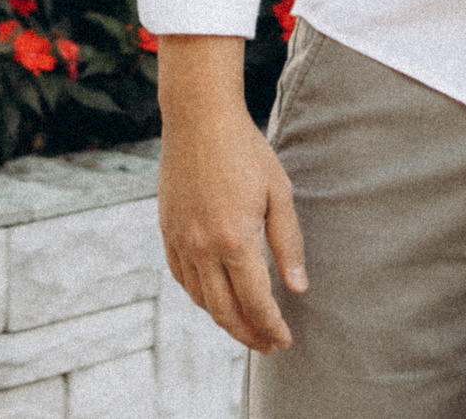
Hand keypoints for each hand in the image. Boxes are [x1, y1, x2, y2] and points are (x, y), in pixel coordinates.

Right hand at [157, 36, 305, 351]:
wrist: (199, 119)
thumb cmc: (247, 151)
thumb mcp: (279, 193)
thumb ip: (288, 244)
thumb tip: (298, 289)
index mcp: (235, 239)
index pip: (255, 302)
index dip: (271, 327)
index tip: (284, 340)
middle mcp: (203, 247)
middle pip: (225, 311)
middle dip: (249, 335)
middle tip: (269, 345)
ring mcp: (181, 241)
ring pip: (201, 299)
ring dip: (225, 320)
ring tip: (246, 327)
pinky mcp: (168, 231)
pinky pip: (182, 278)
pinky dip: (201, 297)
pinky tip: (216, 299)